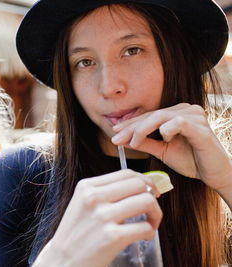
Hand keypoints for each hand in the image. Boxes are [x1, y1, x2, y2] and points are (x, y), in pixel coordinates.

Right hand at [33, 169, 161, 266]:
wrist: (61, 261)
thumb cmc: (75, 235)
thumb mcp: (82, 204)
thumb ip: (105, 193)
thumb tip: (139, 187)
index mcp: (87, 187)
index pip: (126, 173)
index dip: (144, 180)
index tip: (148, 190)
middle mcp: (94, 198)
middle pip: (139, 184)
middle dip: (152, 195)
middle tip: (152, 207)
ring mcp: (103, 216)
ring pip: (147, 201)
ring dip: (156, 213)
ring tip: (150, 223)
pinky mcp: (112, 237)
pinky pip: (146, 227)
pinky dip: (150, 232)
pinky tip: (143, 236)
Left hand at [112, 103, 231, 191]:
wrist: (214, 174)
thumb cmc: (191, 160)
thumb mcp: (162, 150)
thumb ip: (145, 143)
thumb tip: (123, 138)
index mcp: (176, 113)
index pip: (148, 116)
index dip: (130, 124)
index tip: (114, 131)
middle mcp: (186, 110)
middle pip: (152, 115)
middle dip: (131, 127)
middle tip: (116, 137)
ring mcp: (195, 116)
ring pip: (161, 116)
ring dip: (143, 129)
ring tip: (133, 142)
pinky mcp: (201, 128)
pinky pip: (179, 122)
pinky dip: (167, 130)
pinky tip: (164, 139)